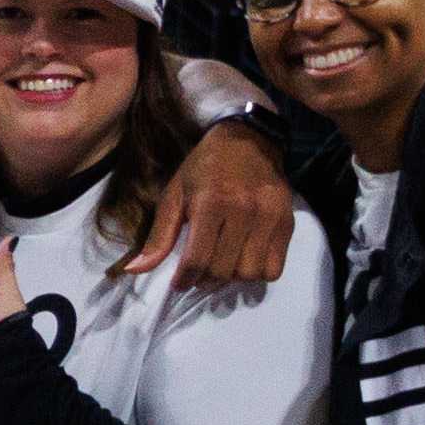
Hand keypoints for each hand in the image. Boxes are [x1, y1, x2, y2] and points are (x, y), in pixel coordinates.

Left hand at [125, 115, 297, 284]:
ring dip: (232, 279)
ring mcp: (269, 218)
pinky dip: (258, 274)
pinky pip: (274, 268)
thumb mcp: (175, 194)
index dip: (185, 279)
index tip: (179, 284)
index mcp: (211, 203)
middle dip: (205, 281)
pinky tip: (244, 260)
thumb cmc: (205, 167)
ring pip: (249, 273)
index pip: (197, 259)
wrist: (250, 140)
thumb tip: (136, 270)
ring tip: (222, 266)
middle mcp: (243, 211)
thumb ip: (159, 235)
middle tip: (199, 275)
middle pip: (223, 270)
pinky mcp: (287, 222)